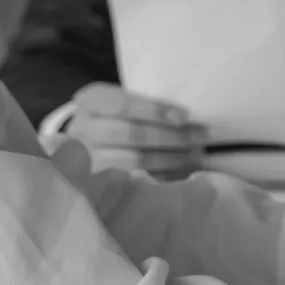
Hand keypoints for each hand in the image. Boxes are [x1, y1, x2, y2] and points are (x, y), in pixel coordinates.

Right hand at [55, 82, 204, 175]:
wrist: (87, 143)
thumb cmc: (114, 118)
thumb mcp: (122, 102)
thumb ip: (145, 106)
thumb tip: (187, 118)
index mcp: (91, 101)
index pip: (123, 104)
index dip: (155, 110)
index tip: (184, 117)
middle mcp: (84, 129)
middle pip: (132, 134)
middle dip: (171, 136)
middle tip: (200, 136)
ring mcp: (89, 158)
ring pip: (135, 160)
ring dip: (171, 158)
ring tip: (194, 154)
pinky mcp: (99, 183)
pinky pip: (136, 181)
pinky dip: (162, 175)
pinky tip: (180, 171)